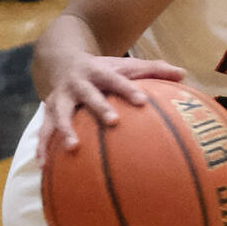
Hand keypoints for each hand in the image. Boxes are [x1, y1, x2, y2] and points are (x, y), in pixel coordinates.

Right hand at [37, 56, 188, 161]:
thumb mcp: (125, 65)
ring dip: (64, 130)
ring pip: (61, 114)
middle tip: (113, 122)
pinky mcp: (49, 112)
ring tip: (72, 148)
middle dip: (99, 107)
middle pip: (89, 95)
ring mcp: (60, 98)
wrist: (61, 60)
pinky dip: (43, 147)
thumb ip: (154, 69)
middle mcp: (77, 84)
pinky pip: (44, 130)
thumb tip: (183, 74)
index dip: (128, 89)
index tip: (142, 102)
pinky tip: (44, 166)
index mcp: (98, 71)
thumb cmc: (103, 69)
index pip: (116, 80)